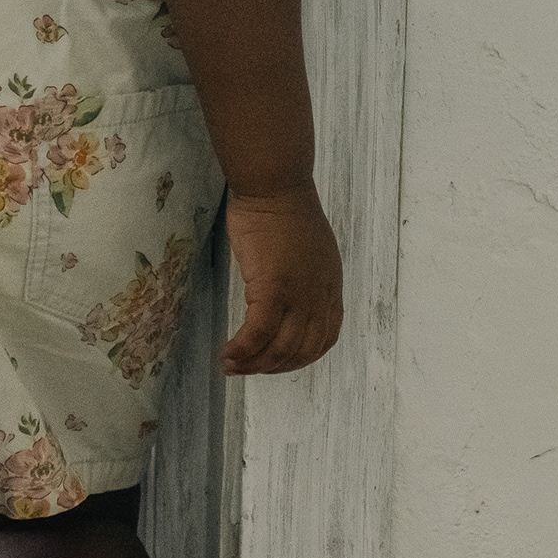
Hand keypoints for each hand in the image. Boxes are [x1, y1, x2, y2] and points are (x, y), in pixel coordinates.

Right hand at [221, 190, 343, 376]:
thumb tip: (288, 295)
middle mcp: (319, 296)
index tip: (276, 361)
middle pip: (301, 349)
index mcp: (330, 287)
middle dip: (273, 367)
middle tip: (247, 369)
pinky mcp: (272, 287)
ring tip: (232, 366)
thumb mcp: (309, 250)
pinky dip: (243, 350)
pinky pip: (258, 332)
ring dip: (254, 364)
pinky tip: (228, 354)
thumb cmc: (283, 210)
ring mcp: (298, 294)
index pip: (324, 338)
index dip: (300, 357)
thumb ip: (305, 277)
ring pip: (280, 347)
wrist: (274, 187)